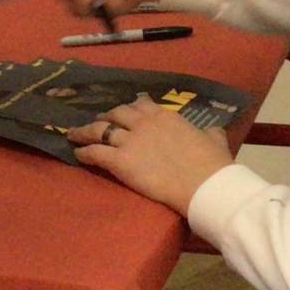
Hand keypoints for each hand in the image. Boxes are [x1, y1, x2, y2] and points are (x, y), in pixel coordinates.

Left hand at [66, 97, 233, 212]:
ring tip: (74, 134)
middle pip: (116, 113)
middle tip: (98, 121)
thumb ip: (210, 132)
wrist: (205, 184)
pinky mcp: (120, 161)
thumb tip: (213, 131)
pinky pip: (95, 152)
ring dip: (85, 131)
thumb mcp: (215, 139)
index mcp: (166, 116)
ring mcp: (130, 141)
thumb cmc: (212, 164)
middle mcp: (144, 123)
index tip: (124, 110)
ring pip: (100, 130)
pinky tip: (77, 154)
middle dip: (105, 116)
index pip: (141, 105)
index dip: (130, 108)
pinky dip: (84, 152)